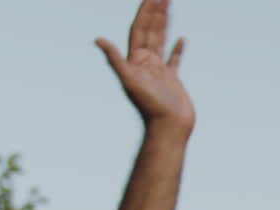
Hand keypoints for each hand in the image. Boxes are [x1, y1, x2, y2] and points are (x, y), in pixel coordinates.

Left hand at [96, 0, 194, 131]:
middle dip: (155, 11)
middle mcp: (145, 62)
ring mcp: (159, 70)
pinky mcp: (172, 80)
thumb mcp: (129, 81)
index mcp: (135, 60)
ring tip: (169, 6)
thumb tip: (97, 39)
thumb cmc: (149, 107)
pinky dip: (177, 48)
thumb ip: (114, 59)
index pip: (139, 29)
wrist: (168, 128)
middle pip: (150, 30)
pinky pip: (174, 59)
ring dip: (164, 23)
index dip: (144, 11)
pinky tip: (181, 39)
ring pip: (161, 40)